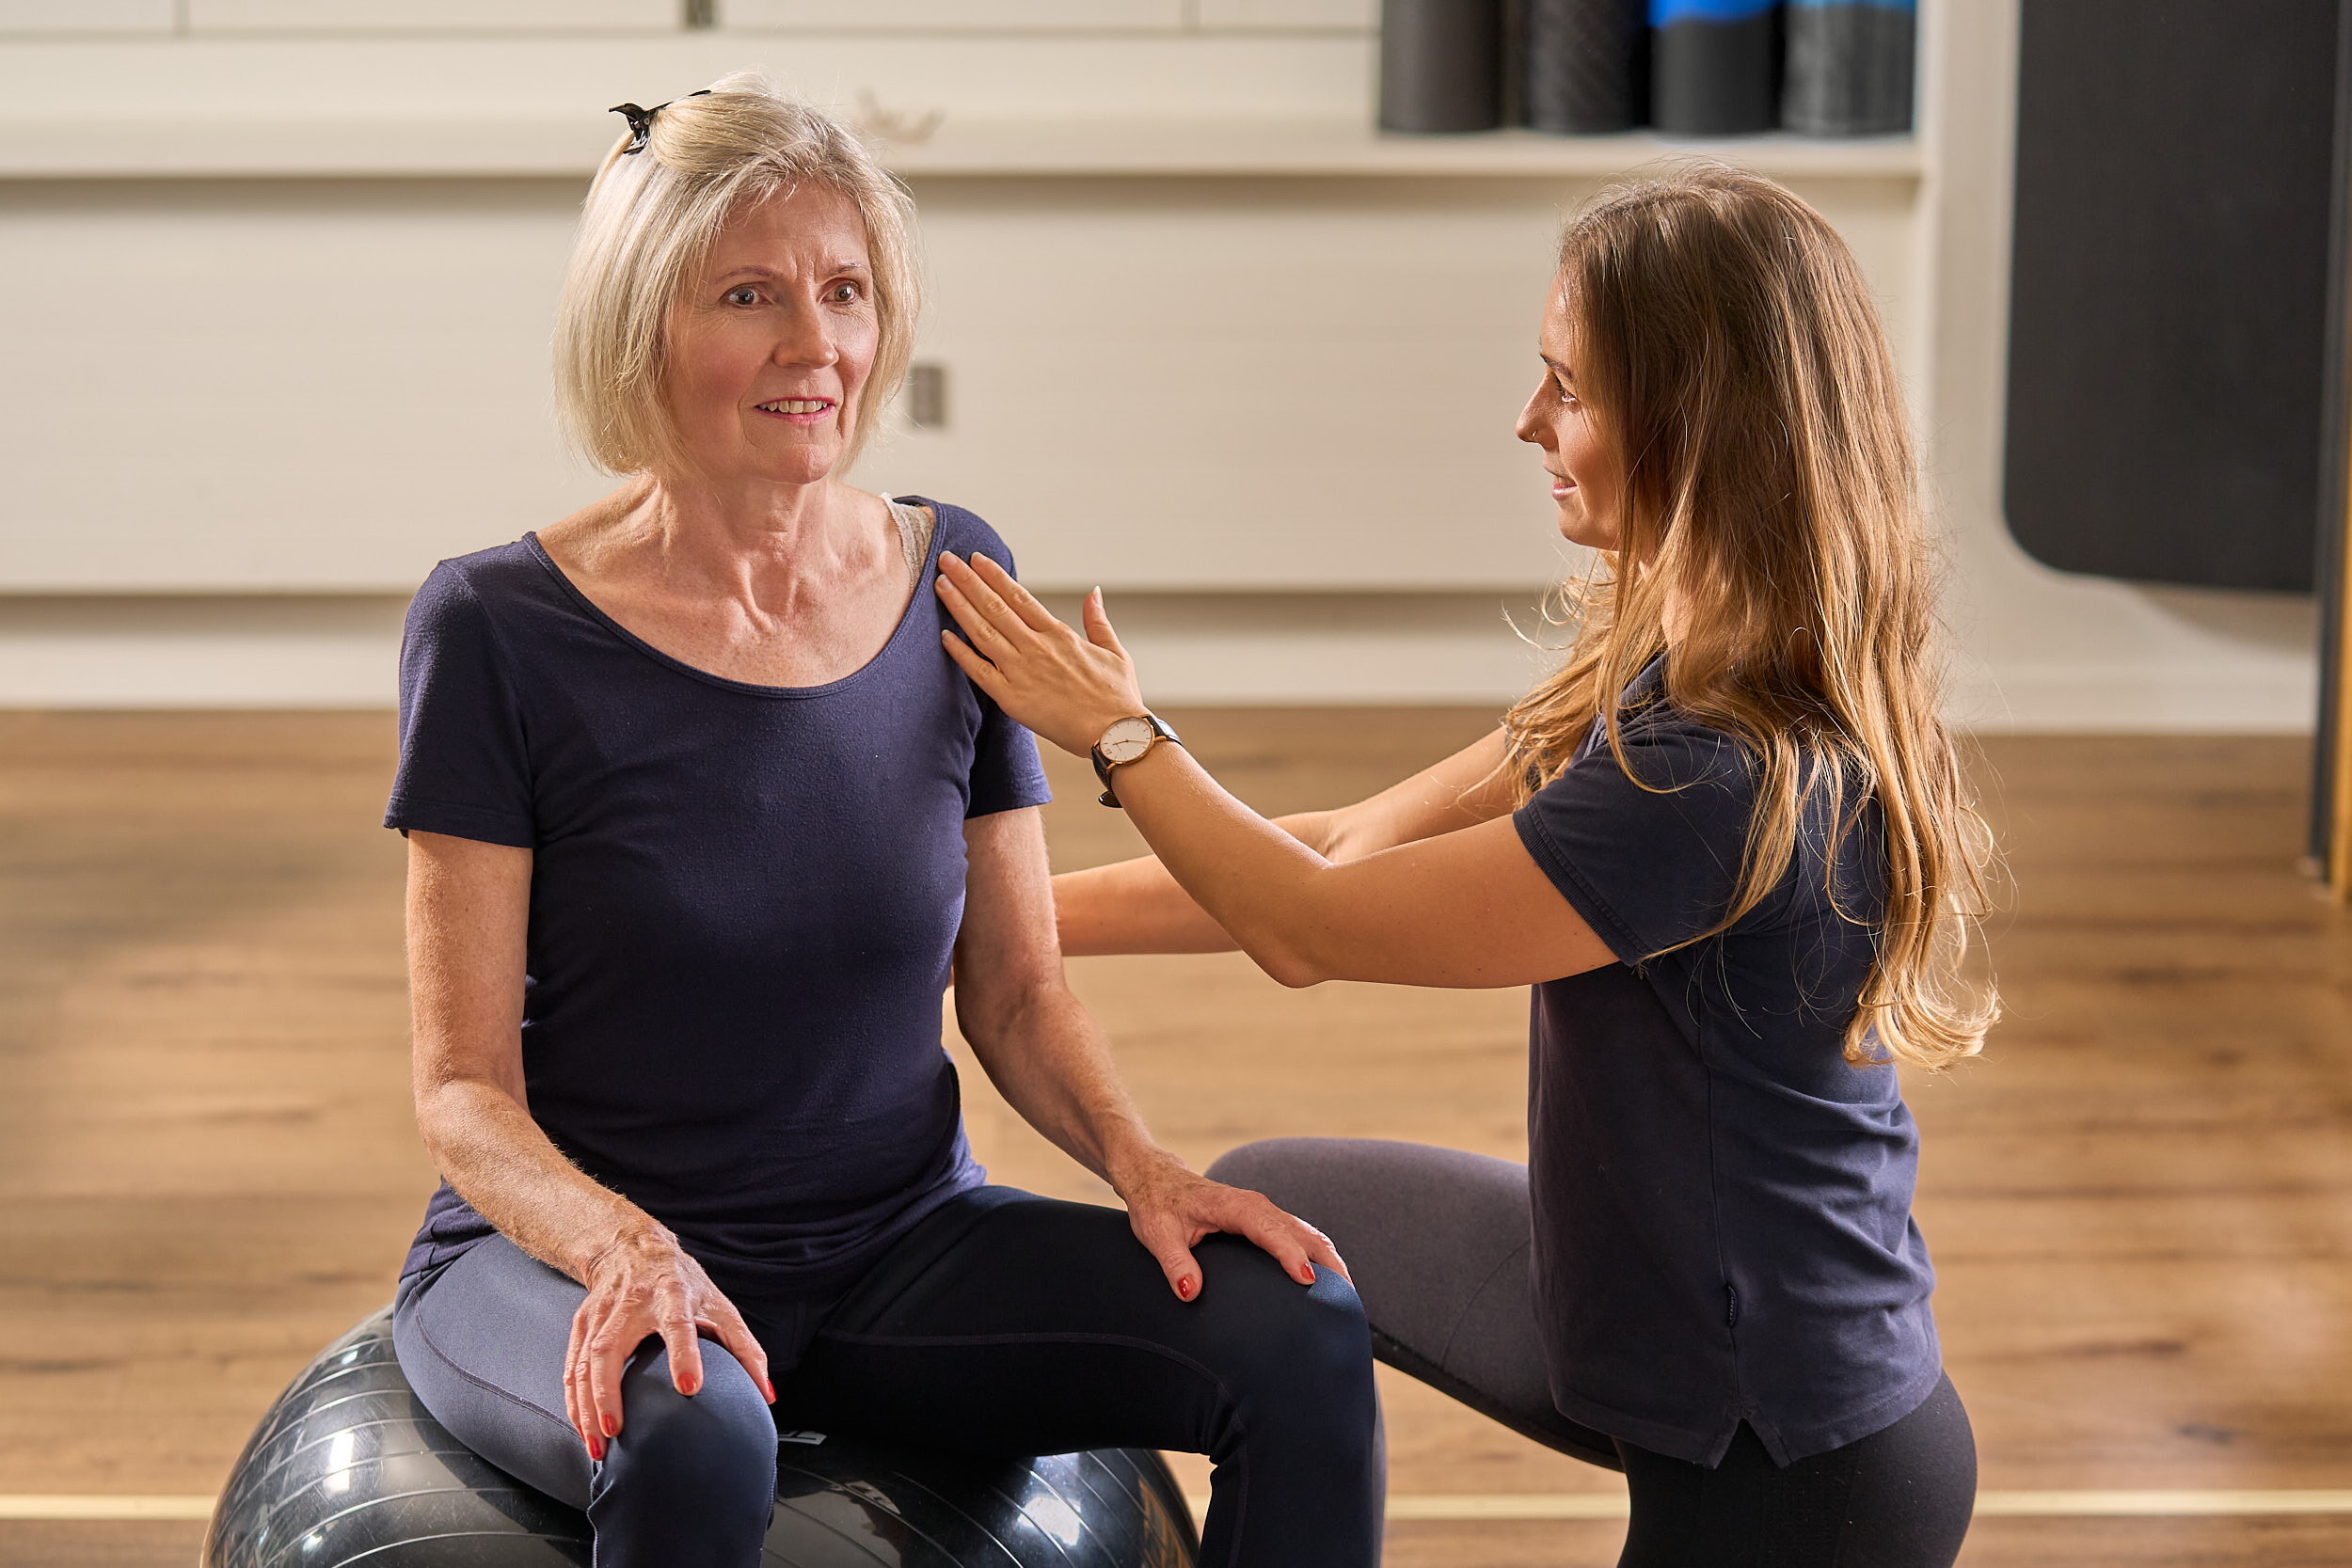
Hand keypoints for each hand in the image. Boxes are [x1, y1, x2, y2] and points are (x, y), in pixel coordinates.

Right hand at [564, 1225, 772, 1460]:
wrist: (633, 1247)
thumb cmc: (682, 1282)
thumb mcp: (718, 1305)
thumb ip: (745, 1349)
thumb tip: (766, 1395)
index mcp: (672, 1293)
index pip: (678, 1323)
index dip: (684, 1353)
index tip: (689, 1386)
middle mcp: (631, 1303)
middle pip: (611, 1347)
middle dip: (609, 1393)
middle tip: (616, 1431)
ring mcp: (601, 1314)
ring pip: (584, 1363)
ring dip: (586, 1408)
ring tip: (598, 1446)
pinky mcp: (581, 1324)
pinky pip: (572, 1368)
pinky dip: (574, 1402)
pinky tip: (583, 1428)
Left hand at [935, 552, 1144, 756]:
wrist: (1115, 734)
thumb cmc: (1117, 698)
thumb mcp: (1114, 652)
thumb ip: (1097, 620)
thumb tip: (1094, 592)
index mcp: (1059, 634)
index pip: (1019, 596)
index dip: (995, 575)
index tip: (976, 559)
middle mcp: (1036, 647)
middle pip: (995, 606)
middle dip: (968, 580)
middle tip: (946, 560)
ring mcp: (1021, 672)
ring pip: (983, 631)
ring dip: (959, 606)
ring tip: (941, 585)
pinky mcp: (1012, 698)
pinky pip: (979, 671)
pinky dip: (961, 652)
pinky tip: (944, 636)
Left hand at [1112, 1147, 1350, 1300]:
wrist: (1156, 1178)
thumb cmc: (1157, 1205)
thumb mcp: (1157, 1235)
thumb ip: (1174, 1263)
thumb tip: (1190, 1293)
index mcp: (1233, 1206)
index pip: (1269, 1229)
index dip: (1290, 1253)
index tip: (1307, 1279)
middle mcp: (1256, 1206)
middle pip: (1302, 1232)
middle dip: (1328, 1263)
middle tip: (1346, 1300)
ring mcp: (1264, 1212)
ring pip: (1308, 1234)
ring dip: (1330, 1261)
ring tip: (1347, 1297)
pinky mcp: (1266, 1221)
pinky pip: (1300, 1236)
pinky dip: (1319, 1256)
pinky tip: (1329, 1281)